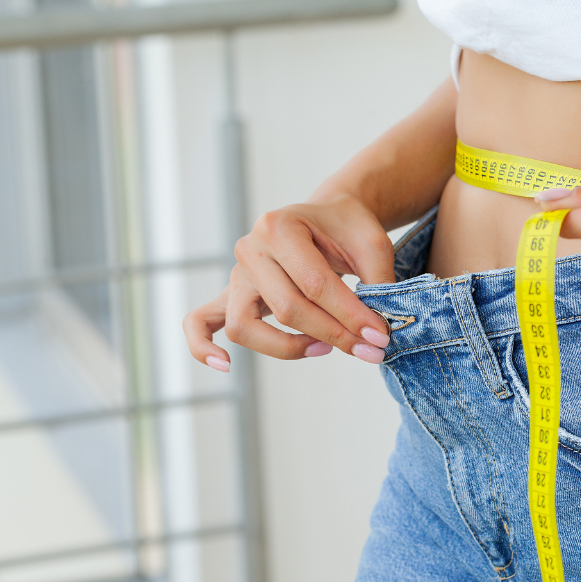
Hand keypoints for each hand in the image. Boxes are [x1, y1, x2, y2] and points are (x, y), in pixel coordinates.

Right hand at [183, 192, 395, 370]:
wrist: (327, 215)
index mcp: (280, 226)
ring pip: (244, 325)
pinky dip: (203, 346)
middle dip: (333, 334)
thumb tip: (377, 331)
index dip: (350, 316)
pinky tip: (224, 366)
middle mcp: (250, 249)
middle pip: (285, 308)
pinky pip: (200, 322)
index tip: (380, 337)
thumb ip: (377, 283)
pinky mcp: (230, 295)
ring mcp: (236, 274)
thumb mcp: (372, 243)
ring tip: (324, 348)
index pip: (315, 284)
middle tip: (370, 349)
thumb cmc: (347, 228)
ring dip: (287, 347)